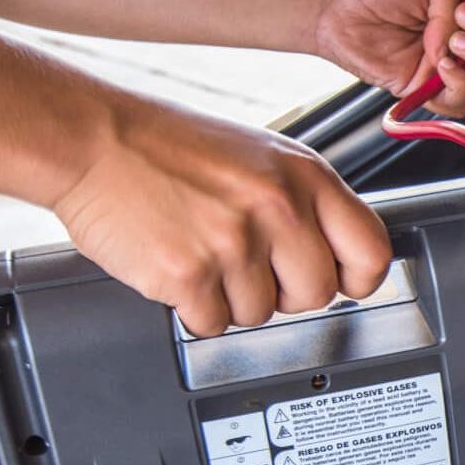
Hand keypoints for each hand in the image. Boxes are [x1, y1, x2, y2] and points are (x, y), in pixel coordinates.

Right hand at [51, 102, 393, 336]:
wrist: (93, 141)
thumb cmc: (169, 146)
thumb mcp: (260, 156)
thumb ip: (305, 203)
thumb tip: (337, 256)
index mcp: (305, 176)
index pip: (370, 252)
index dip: (355, 278)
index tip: (337, 281)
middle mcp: (278, 208)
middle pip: (317, 295)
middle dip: (284, 292)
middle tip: (248, 266)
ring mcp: (234, 243)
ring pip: (260, 314)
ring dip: (231, 297)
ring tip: (202, 251)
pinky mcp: (188, 275)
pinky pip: (212, 324)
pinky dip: (193, 308)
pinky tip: (178, 266)